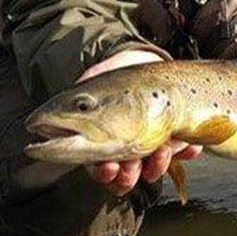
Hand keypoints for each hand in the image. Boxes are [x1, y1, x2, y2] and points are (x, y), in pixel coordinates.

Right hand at [77, 49, 203, 195]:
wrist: (146, 59)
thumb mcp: (94, 80)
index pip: (99, 168)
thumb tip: (47, 118)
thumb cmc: (116, 73)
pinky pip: (183, 153)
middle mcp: (126, 148)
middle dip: (127, 176)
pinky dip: (187, 152)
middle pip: (125, 176)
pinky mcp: (175, 137)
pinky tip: (190, 146)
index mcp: (102, 141)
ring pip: (153, 169)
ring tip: (162, 150)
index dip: (103, 174)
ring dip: (156, 166)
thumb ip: (76, 98)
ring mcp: (151, 144)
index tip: (107, 167)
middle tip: (129, 166)